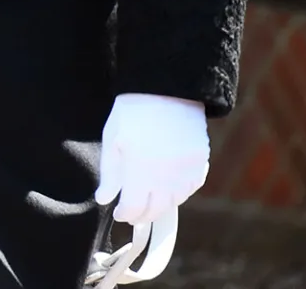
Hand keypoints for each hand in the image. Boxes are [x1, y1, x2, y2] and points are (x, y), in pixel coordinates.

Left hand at [95, 93, 208, 223]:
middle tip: (132, 213)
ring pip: (174, 202)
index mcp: (140, 169)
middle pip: (155, 209)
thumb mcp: (113, 139)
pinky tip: (168, 189)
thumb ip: (110, 173)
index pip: (134, 207)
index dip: (124, 214)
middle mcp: (166, 175)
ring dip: (160, 206)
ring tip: (148, 202)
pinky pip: (191, 188)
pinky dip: (180, 193)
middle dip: (141, 215)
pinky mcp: (201, 162)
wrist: (167, 89)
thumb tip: (104, 199)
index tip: (118, 212)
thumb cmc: (132, 111)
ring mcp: (186, 170)